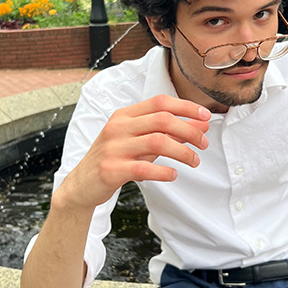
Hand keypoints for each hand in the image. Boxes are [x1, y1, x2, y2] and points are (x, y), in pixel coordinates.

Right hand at [55, 94, 210, 211]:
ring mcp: (113, 147)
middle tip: (204, 144)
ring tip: (194, 161)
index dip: (186, 107)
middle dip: (189, 130)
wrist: (81, 185)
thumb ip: (167, 132)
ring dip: (182, 152)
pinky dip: (163, 171)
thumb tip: (200, 126)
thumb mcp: (140, 142)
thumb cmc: (116, 159)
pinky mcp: (110, 169)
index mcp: (125, 115)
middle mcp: (118, 127)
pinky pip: (143, 168)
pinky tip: (173, 175)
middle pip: (162, 120)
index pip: (160, 102)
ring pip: (157, 142)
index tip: (205, 117)